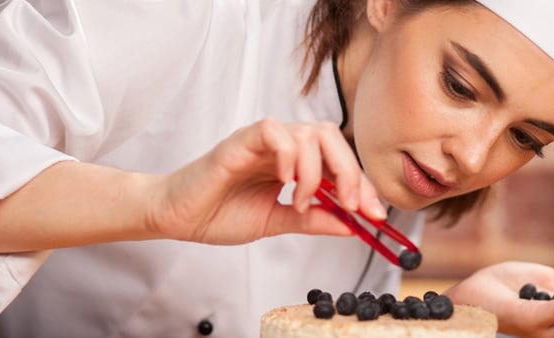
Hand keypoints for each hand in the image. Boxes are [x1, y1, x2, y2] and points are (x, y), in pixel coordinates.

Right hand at [147, 117, 385, 243]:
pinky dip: (288, 155)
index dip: (362, 186)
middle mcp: (283, 146)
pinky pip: (273, 131)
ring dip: (316, 172)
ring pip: (309, 133)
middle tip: (353, 206)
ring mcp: (263, 141)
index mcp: (295, 163)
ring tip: (301, 202)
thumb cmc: (219, 214)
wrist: (177, 218)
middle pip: (331, 139)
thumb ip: (313, 220)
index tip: (375, 216)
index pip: (339, 162)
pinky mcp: (240, 140)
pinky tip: (284, 182)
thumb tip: (352, 226)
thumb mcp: (277, 222)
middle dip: (351, 174)